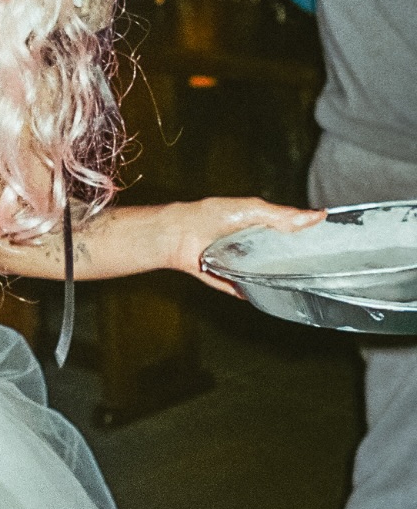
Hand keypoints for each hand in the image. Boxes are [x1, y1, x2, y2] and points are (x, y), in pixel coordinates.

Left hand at [165, 197, 325, 294]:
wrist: (179, 234)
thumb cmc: (210, 215)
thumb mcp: (252, 210)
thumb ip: (282, 216)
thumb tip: (316, 215)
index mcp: (260, 228)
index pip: (290, 236)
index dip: (307, 242)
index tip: (330, 248)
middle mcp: (251, 247)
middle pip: (279, 259)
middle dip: (294, 265)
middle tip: (317, 271)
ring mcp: (240, 265)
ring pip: (265, 277)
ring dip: (276, 280)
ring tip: (297, 285)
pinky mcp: (229, 281)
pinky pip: (245, 291)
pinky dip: (253, 294)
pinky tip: (268, 297)